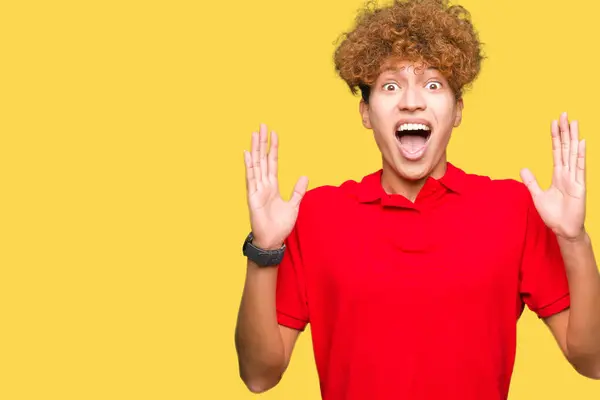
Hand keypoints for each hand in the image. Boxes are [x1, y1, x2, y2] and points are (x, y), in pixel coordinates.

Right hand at [244, 123, 308, 248]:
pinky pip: (251, 178)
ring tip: (254, 134)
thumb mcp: (294, 205)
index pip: (272, 162)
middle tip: (262, 125)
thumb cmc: (280, 225)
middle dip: (263, 142)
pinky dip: (249, 166)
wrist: (273, 239)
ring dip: (256, 149)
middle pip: (263, 159)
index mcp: (273, 186)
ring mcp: (257, 189)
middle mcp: (263, 185)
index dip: (273, 148)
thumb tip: (305, 175)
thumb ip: (298, 190)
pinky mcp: (253, 197)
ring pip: (257, 164)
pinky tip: (247, 154)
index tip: (273, 133)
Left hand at [520, 112, 586, 239]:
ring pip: (573, 153)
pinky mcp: (580, 186)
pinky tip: (582, 142)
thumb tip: (522, 168)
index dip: (555, 137)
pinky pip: (580, 168)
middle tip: (564, 114)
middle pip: (566, 148)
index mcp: (558, 175)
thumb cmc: (553, 214)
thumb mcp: (537, 195)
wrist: (563, 229)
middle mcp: (567, 173)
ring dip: (574, 137)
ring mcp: (575, 178)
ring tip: (574, 122)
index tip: (554, 122)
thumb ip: (531, 181)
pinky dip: (581, 155)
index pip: (557, 151)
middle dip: (565, 131)